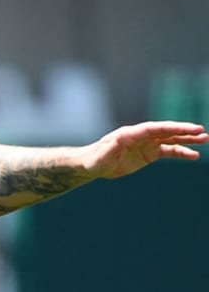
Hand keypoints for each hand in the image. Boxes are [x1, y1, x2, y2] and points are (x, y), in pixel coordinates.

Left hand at [87, 121, 206, 179]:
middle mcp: (143, 136)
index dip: (173, 127)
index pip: (157, 128)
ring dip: (187, 140)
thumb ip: (111, 148)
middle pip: (167, 131)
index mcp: (133, 133)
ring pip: (171, 139)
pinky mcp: (149, 154)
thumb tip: (118, 140)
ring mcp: (148, 144)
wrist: (94, 164)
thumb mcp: (102, 155)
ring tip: (205, 140)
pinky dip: (180, 153)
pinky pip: (168, 151)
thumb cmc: (96, 159)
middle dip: (184, 131)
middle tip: (202, 131)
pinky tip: (193, 156)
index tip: (189, 128)